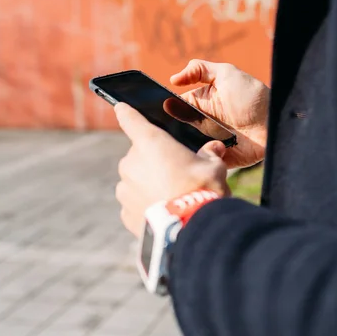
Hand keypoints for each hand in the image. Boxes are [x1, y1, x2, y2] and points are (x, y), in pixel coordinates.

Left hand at [114, 103, 229, 237]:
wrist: (189, 227)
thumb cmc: (201, 189)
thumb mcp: (214, 167)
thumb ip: (210, 155)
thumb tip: (215, 148)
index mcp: (150, 142)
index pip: (131, 119)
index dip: (126, 113)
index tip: (121, 108)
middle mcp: (131, 162)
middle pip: (139, 155)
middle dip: (154, 161)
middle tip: (178, 173)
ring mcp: (125, 188)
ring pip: (135, 180)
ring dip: (148, 184)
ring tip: (173, 197)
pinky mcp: (125, 212)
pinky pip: (135, 203)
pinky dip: (146, 205)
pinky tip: (165, 212)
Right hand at [166, 59, 269, 168]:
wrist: (274, 122)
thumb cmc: (251, 96)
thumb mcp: (226, 74)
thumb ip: (199, 70)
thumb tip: (172, 80)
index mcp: (199, 106)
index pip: (173, 109)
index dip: (162, 111)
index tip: (150, 112)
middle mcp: (201, 125)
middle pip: (175, 130)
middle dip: (167, 131)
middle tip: (159, 131)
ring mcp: (209, 143)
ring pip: (186, 147)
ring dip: (181, 146)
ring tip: (175, 145)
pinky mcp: (219, 159)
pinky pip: (202, 161)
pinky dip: (197, 160)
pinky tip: (194, 155)